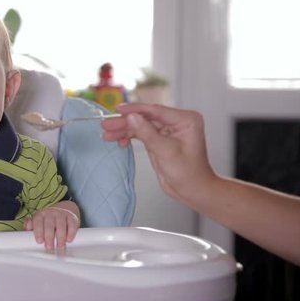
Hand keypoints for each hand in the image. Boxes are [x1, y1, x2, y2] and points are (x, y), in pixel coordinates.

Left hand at [24, 203, 79, 250]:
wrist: (64, 210)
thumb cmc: (48, 221)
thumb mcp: (38, 222)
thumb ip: (30, 227)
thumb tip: (27, 228)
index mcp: (41, 214)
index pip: (38, 221)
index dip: (38, 231)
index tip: (39, 241)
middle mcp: (51, 213)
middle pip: (49, 224)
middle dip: (49, 236)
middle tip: (49, 247)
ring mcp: (62, 214)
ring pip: (61, 224)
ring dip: (60, 237)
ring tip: (60, 247)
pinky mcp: (72, 217)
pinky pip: (72, 224)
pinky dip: (71, 232)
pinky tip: (69, 240)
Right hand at [101, 103, 215, 199]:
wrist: (192, 190)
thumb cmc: (188, 173)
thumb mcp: (165, 151)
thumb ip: (147, 133)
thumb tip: (131, 117)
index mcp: (185, 119)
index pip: (155, 110)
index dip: (135, 110)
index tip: (118, 109)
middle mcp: (176, 121)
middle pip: (145, 117)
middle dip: (125, 122)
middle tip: (107, 125)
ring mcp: (167, 130)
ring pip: (140, 125)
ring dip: (123, 130)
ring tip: (107, 134)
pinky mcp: (159, 139)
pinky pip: (141, 133)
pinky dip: (129, 137)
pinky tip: (118, 141)